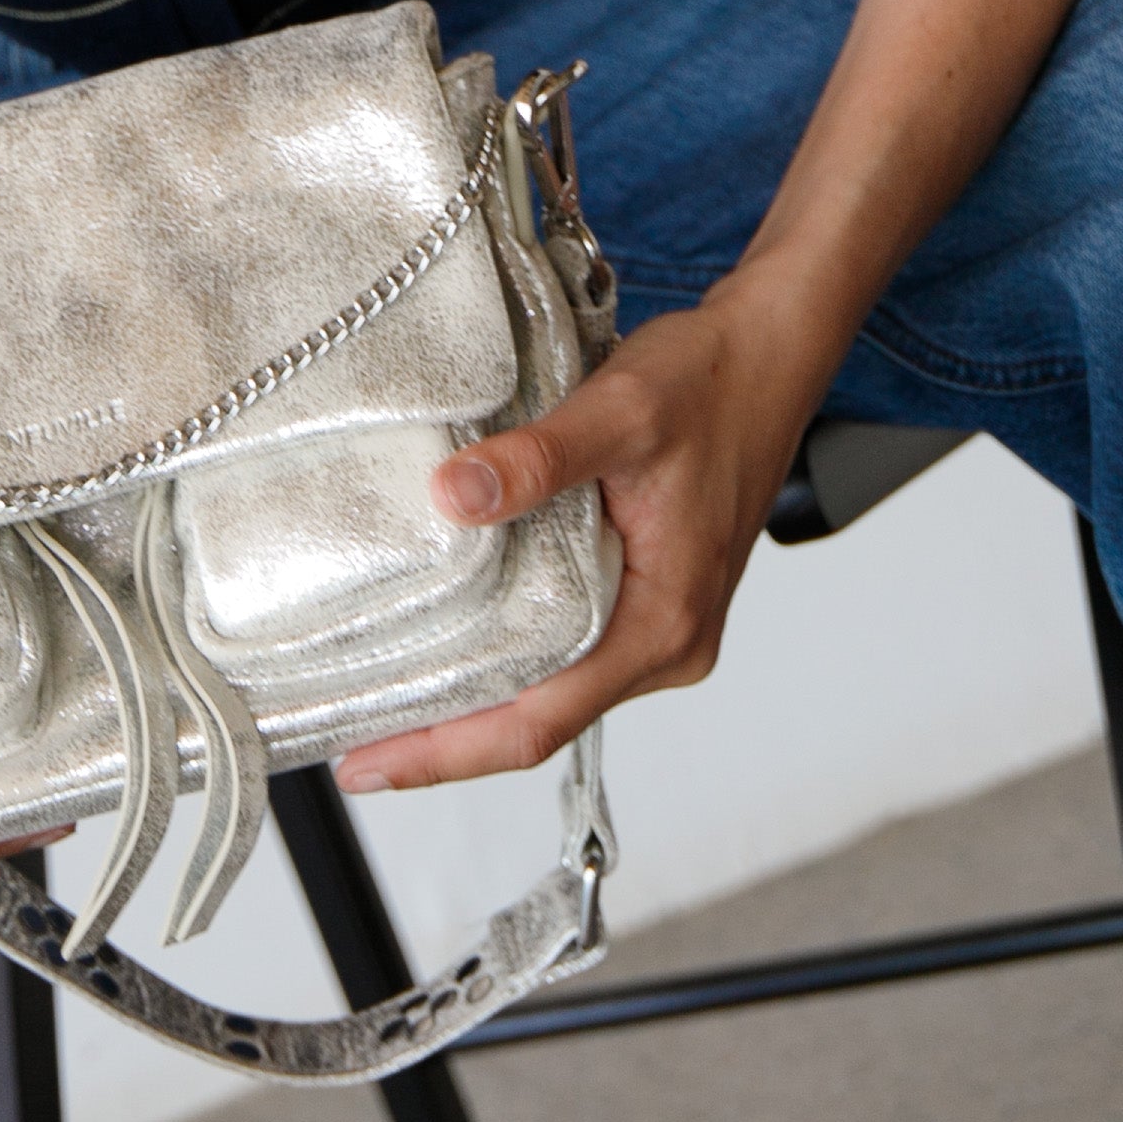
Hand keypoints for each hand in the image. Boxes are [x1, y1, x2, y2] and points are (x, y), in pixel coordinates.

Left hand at [335, 272, 835, 794]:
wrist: (767, 356)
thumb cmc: (712, 384)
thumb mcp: (619, 412)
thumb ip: (538, 459)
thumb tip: (454, 497)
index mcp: (665, 623)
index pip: (540, 720)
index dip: (448, 752)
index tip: (370, 765)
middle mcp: (668, 643)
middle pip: (541, 719)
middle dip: (446, 738)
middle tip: (355, 743)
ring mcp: (661, 626)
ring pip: (554, 688)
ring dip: (476, 697)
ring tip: (388, 699)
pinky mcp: (650, 599)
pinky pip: (570, 648)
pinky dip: (511, 656)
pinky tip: (458, 640)